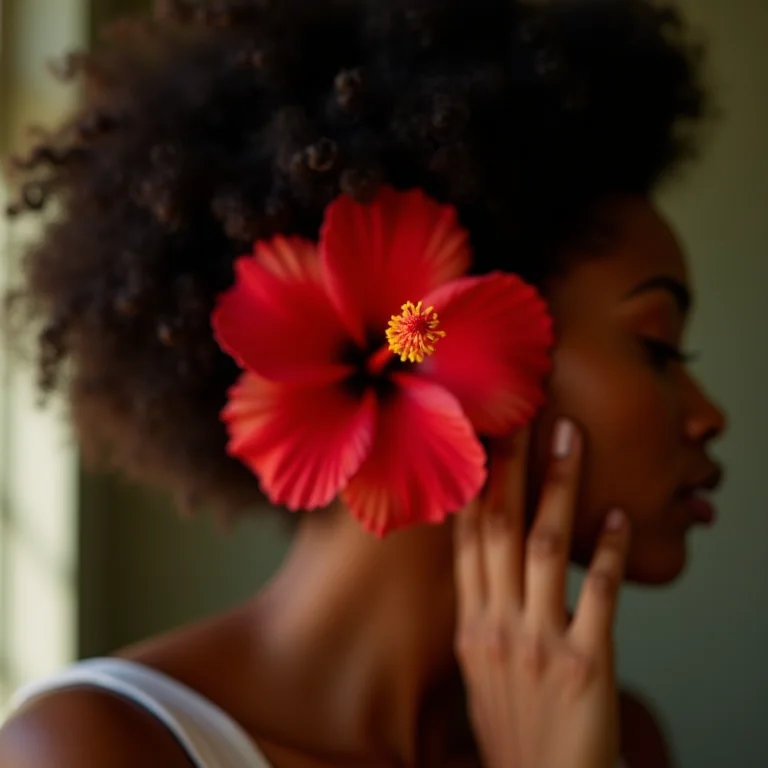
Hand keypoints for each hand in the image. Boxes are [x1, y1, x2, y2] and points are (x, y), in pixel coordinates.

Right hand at [454, 420, 630, 767]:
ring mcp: (538, 643)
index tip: (481, 439)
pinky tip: (619, 517)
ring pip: (546, 547)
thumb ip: (483, 612)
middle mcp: (497, 626)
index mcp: (471, 625)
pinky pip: (599, 596)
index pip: (467, 540)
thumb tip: (486, 564)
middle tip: (521, 413)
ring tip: (572, 438)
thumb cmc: (512, 730)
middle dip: (511, 465)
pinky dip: (611, 553)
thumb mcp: (479, 669)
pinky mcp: (584, 666)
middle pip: (500, 528)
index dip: (475, 484)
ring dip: (560, 488)